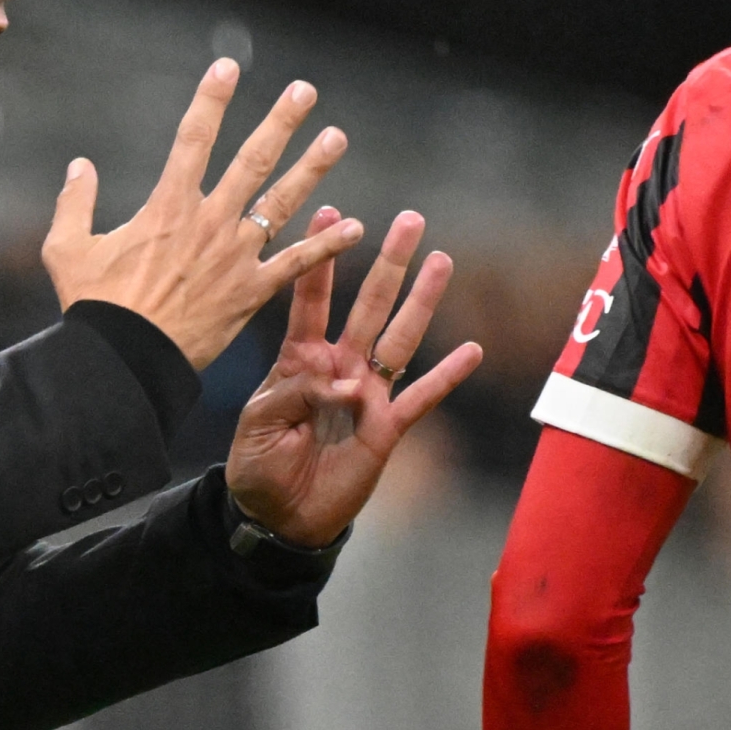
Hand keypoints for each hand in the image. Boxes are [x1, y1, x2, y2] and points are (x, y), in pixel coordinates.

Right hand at [44, 59, 362, 367]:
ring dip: (312, 167)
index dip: (212, 98)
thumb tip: (79, 166)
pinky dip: (327, 244)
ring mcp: (236, 254)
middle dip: (281, 122)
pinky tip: (354, 225)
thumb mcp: (67, 248)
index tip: (228, 65)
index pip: (193, 137)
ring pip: (282, 201)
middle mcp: (209, 221)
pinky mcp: (252, 291)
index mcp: (168, 205)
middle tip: (305, 92)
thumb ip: (75, 203)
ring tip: (337, 137)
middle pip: (252, 159)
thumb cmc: (95, 306)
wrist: (126, 358)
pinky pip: (298, 263)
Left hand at [226, 208, 485, 547]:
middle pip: (370, 305)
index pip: (311, 300)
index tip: (330, 213)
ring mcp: (368, 395)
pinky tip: (472, 350)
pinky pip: (422, 397)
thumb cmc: (258, 465)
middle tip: (409, 220)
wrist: (278, 516)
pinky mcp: (388, 428)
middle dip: (388, 262)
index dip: (320, 260)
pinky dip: (446, 375)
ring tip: (441, 260)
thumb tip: (347, 382)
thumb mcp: (259, 423)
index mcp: (299, 359)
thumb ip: (296, 393)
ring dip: (422, 300)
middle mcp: (339, 366)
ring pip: (401, 338)